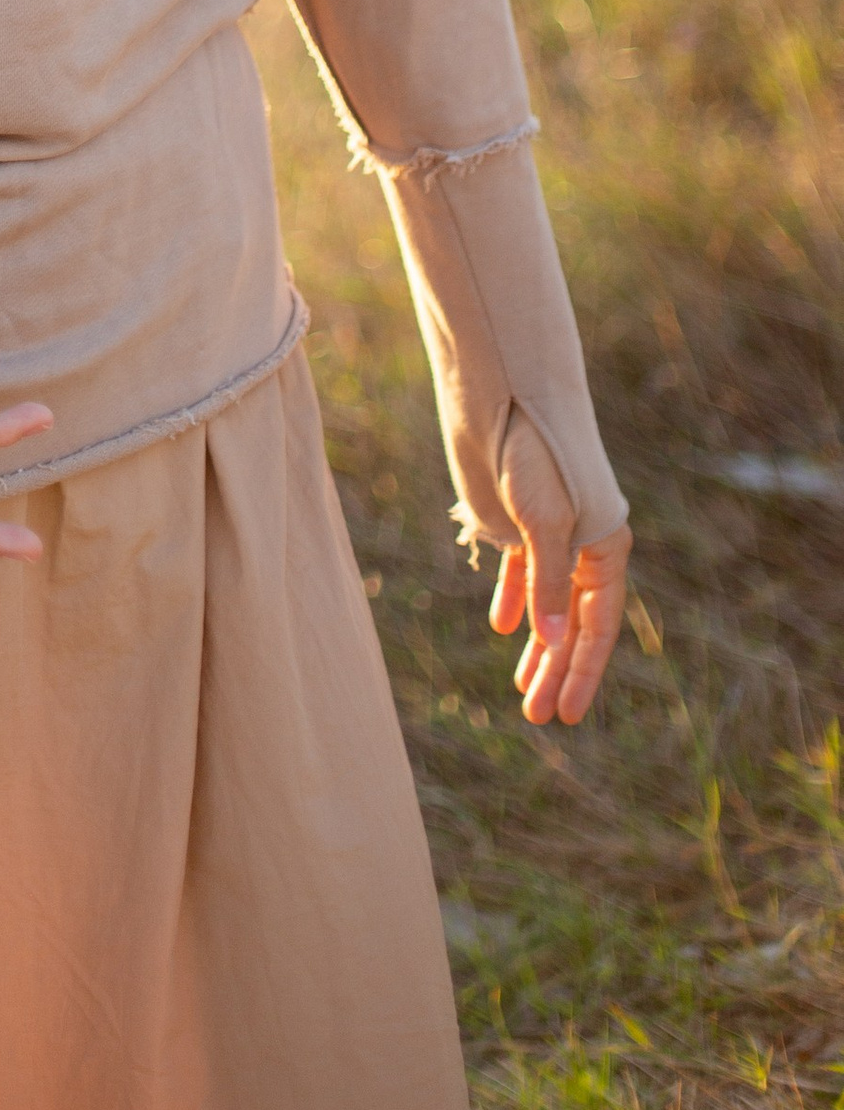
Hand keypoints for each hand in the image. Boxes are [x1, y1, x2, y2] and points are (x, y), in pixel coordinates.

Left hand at [487, 425, 630, 723]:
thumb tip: (549, 642)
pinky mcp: (515, 519)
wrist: (503, 394)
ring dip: (537, 645)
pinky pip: (523, 572)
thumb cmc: (535, 453)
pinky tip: (505, 628)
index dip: (582, 672)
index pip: (597, 626)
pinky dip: (515, 600)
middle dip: (556, 669)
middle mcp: (583, 544)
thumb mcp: (544, 521)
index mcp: (606, 547)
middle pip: (572, 622)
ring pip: (548, 603)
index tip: (565, 714)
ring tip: (521, 688)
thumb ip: (548, 583)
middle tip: (537, 716)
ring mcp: (549, 532)